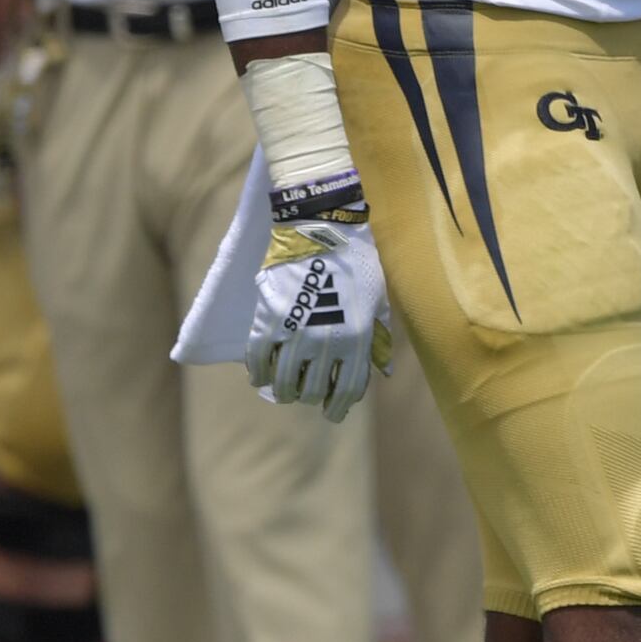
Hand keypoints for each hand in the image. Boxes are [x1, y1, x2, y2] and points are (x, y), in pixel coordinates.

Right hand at [246, 182, 392, 420]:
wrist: (321, 228)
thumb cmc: (356, 261)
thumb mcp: (377, 300)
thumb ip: (379, 337)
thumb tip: (382, 371)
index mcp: (358, 338)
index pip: (348, 388)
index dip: (338, 407)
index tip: (332, 413)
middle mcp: (328, 341)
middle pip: (313, 389)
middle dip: (309, 397)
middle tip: (305, 394)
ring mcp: (297, 332)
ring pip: (284, 381)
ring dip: (283, 391)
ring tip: (283, 390)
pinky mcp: (270, 318)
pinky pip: (259, 357)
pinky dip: (258, 372)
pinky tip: (259, 376)